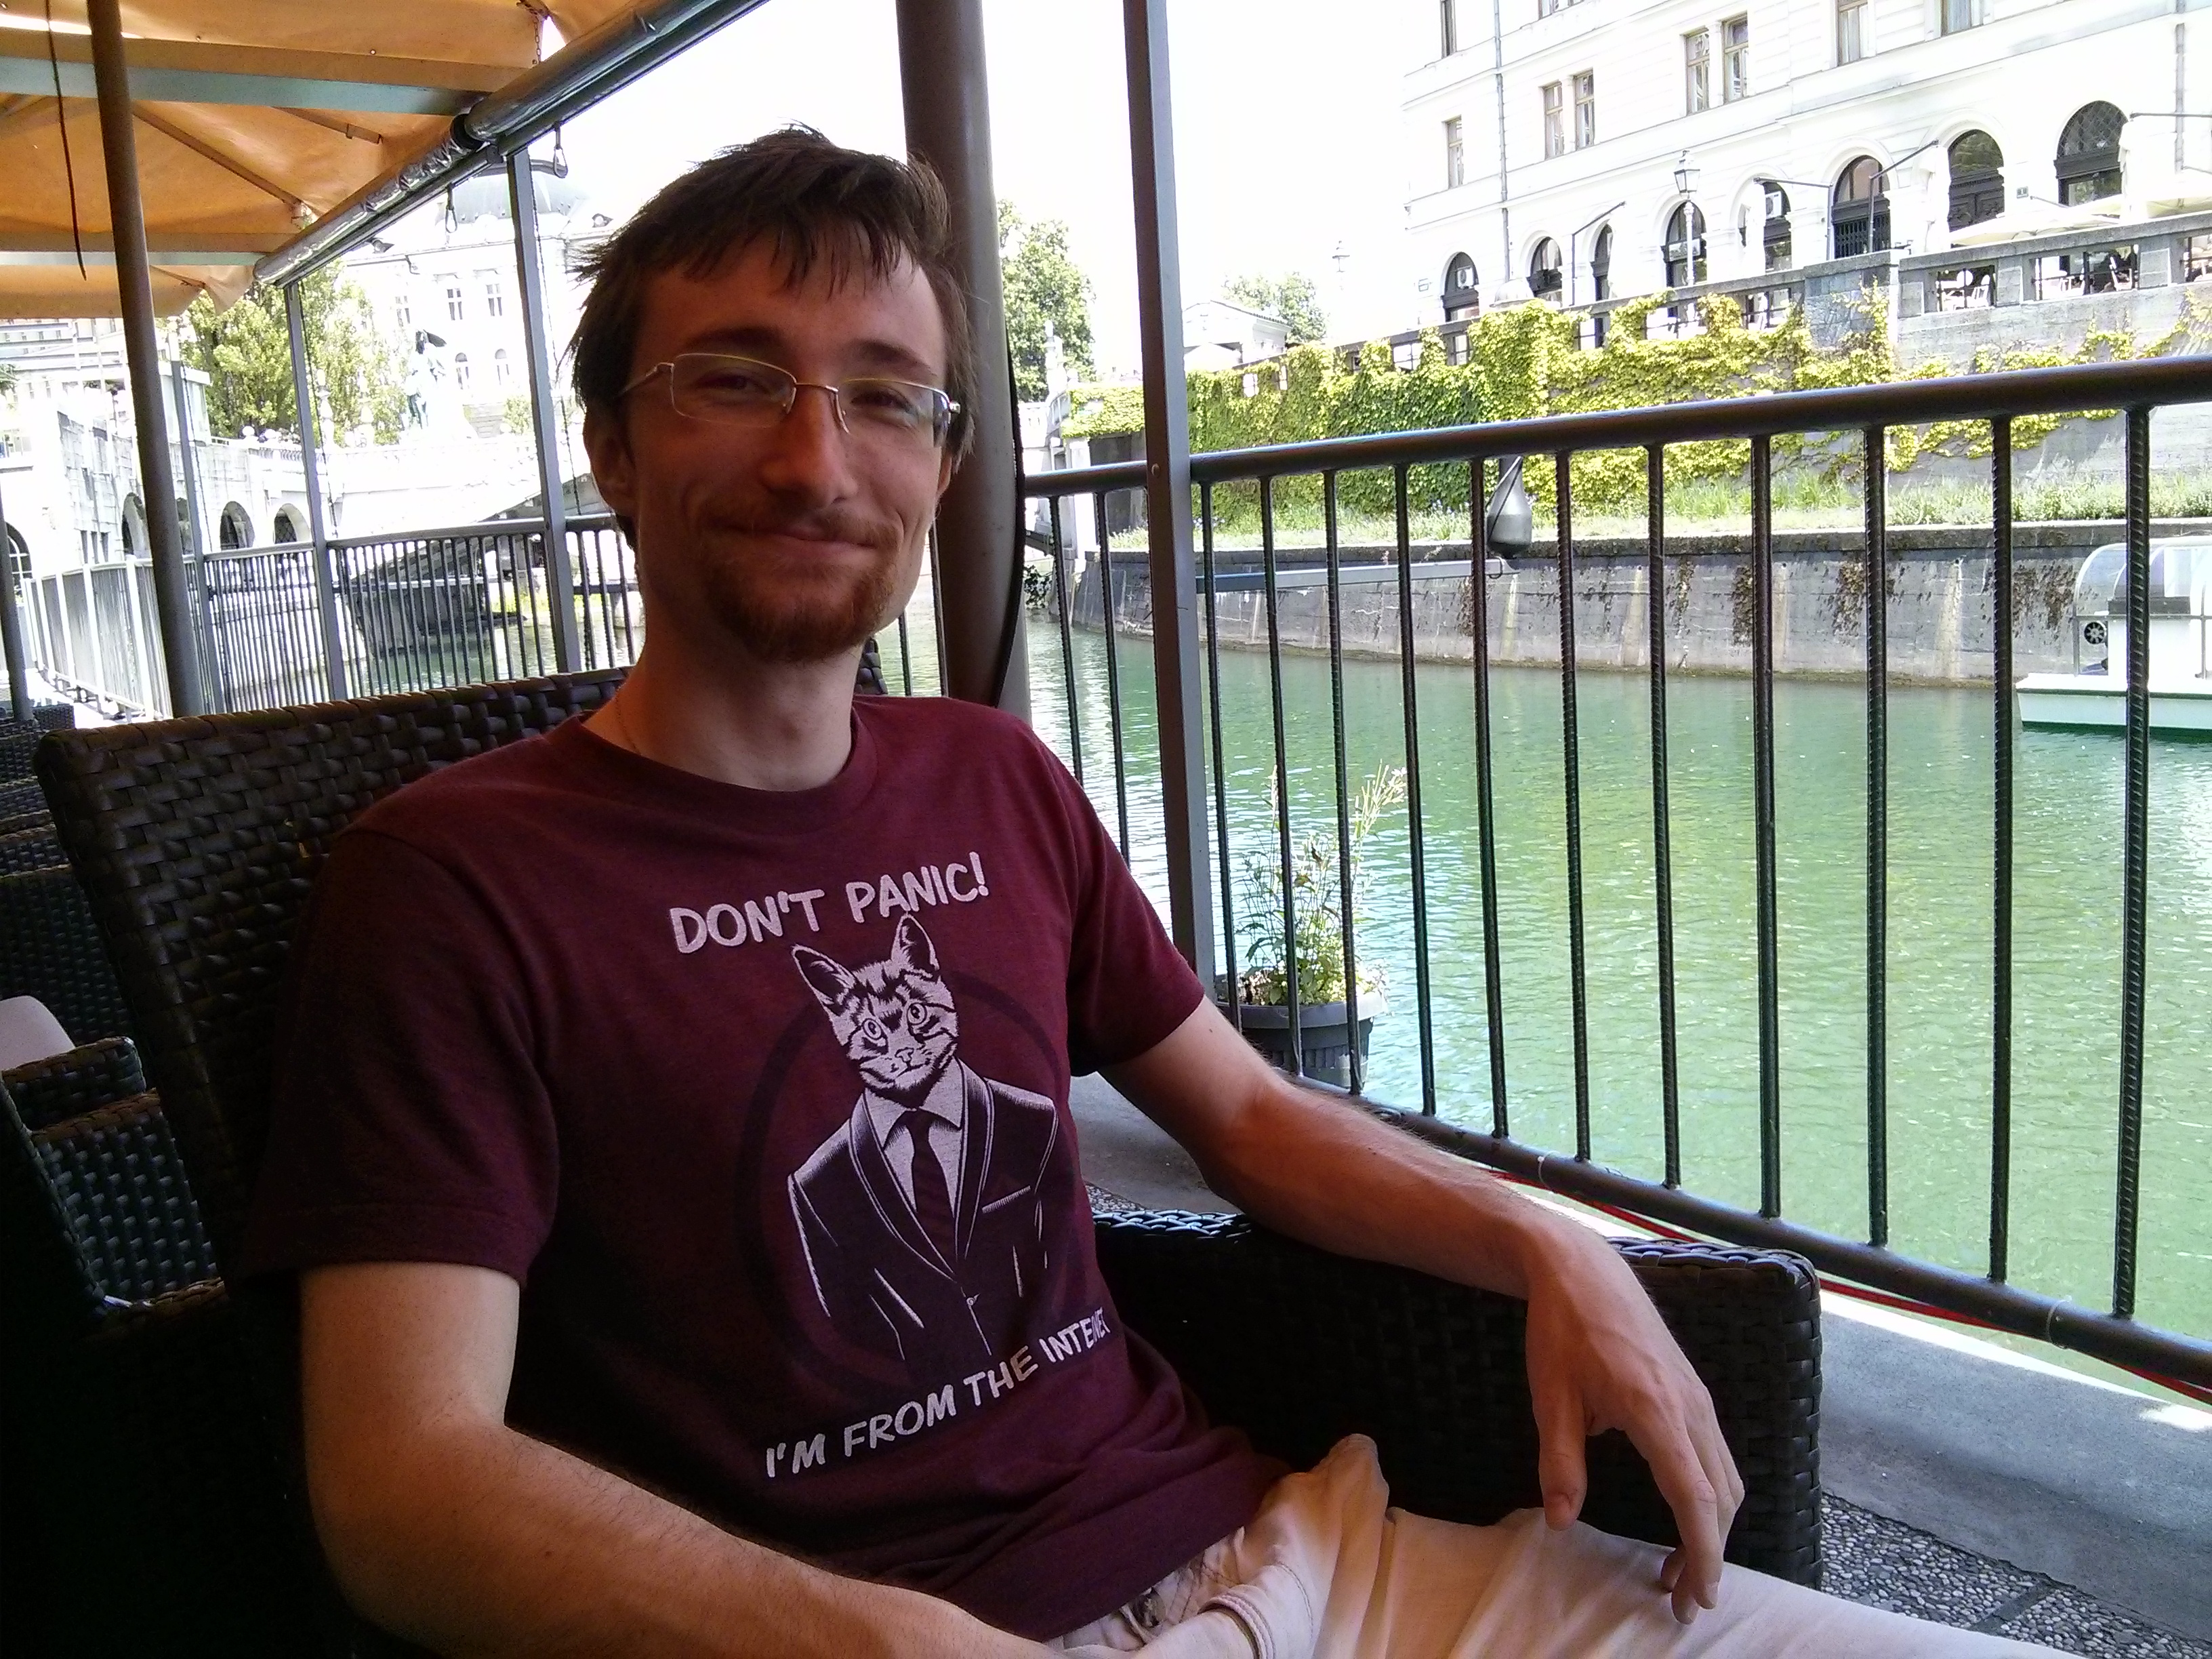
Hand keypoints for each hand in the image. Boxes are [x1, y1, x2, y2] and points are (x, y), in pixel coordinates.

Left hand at [1517, 1220, 1743, 1624]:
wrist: (1582, 1269)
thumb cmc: (1562, 1329)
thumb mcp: (1551, 1397)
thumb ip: (1560, 1462)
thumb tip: (1561, 1522)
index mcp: (1655, 1409)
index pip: (1694, 1495)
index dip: (1702, 1550)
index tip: (1700, 1592)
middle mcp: (1689, 1406)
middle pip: (1720, 1496)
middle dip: (1708, 1554)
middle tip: (1682, 1600)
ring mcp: (1697, 1398)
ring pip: (1726, 1479)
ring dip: (1711, 1528)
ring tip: (1677, 1569)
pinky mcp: (1693, 1393)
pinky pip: (1717, 1456)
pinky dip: (1709, 1497)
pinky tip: (1683, 1517)